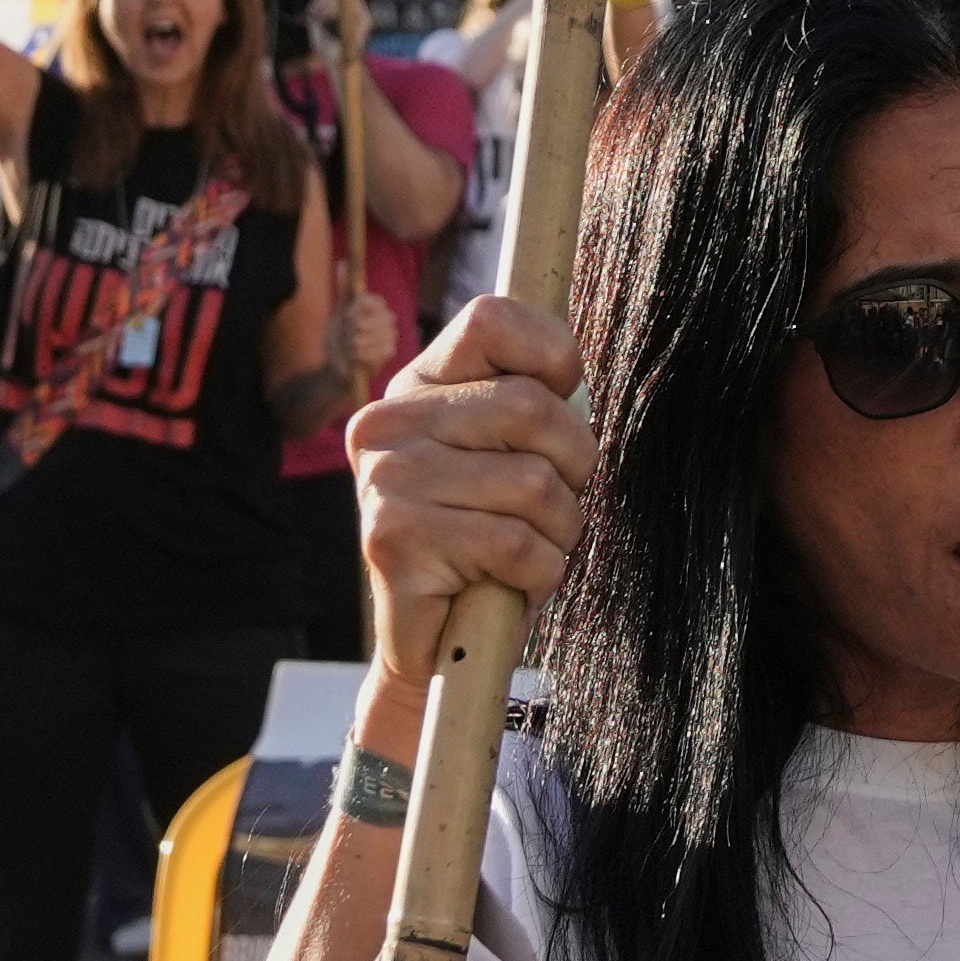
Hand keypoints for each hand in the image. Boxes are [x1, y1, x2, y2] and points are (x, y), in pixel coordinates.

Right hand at [347, 293, 587, 658]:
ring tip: (531, 548)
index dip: (553, 355)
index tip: (563, 398)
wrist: (439, 642)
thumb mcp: (513, 452)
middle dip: (574, 465)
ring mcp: (385, 481)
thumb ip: (535, 400)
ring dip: (559, 528)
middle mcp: (388, 422)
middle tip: (554, 504)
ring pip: (533, 483)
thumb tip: (573, 372)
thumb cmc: (493, 536)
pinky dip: (539, 571)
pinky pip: (515, 545)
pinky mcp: (392, 541)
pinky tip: (512, 582)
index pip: (492, 318)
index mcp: (417, 385)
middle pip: (532, 407)